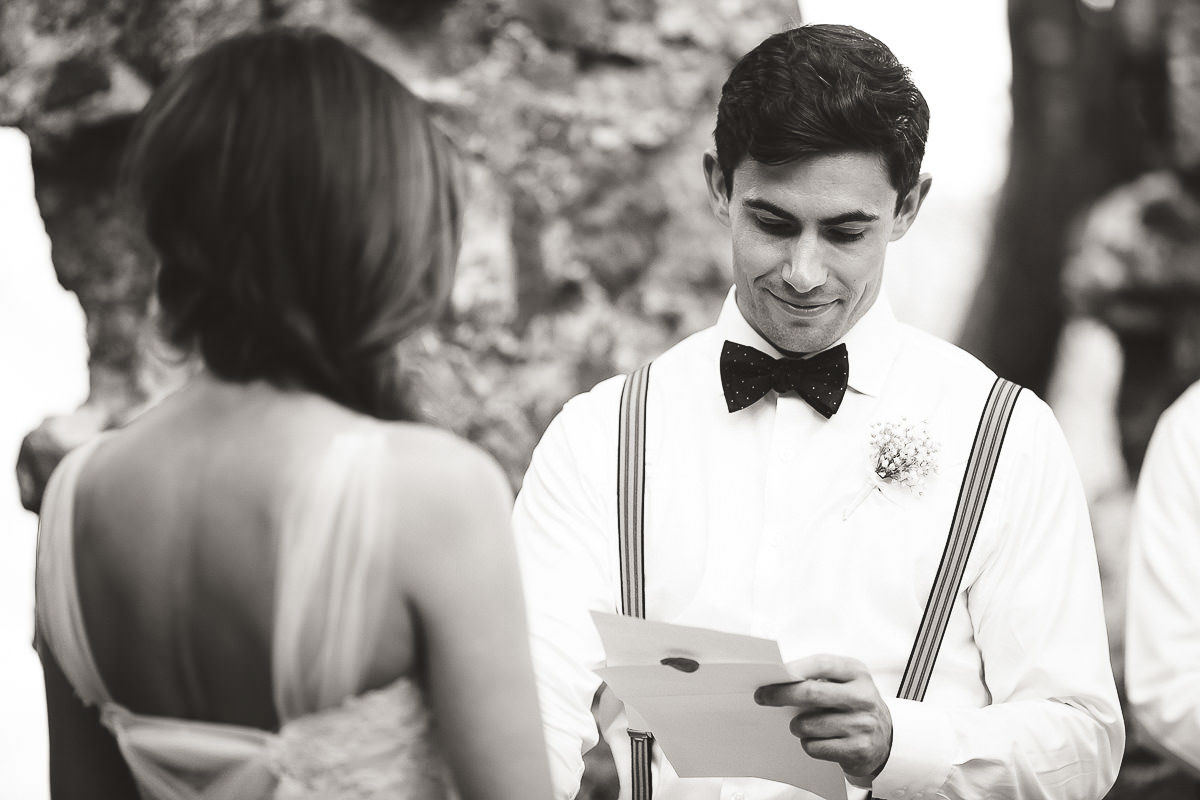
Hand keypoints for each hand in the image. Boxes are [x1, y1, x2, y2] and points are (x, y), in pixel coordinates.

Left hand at [754, 654, 892, 783]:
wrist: (886, 740)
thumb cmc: (854, 706)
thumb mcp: (845, 683)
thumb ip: (818, 677)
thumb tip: (778, 679)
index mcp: (858, 673)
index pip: (822, 663)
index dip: (794, 668)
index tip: (772, 673)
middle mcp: (863, 697)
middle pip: (812, 693)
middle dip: (781, 695)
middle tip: (763, 697)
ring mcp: (863, 724)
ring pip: (808, 724)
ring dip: (796, 725)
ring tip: (801, 724)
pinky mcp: (859, 749)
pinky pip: (815, 747)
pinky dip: (808, 743)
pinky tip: (817, 739)